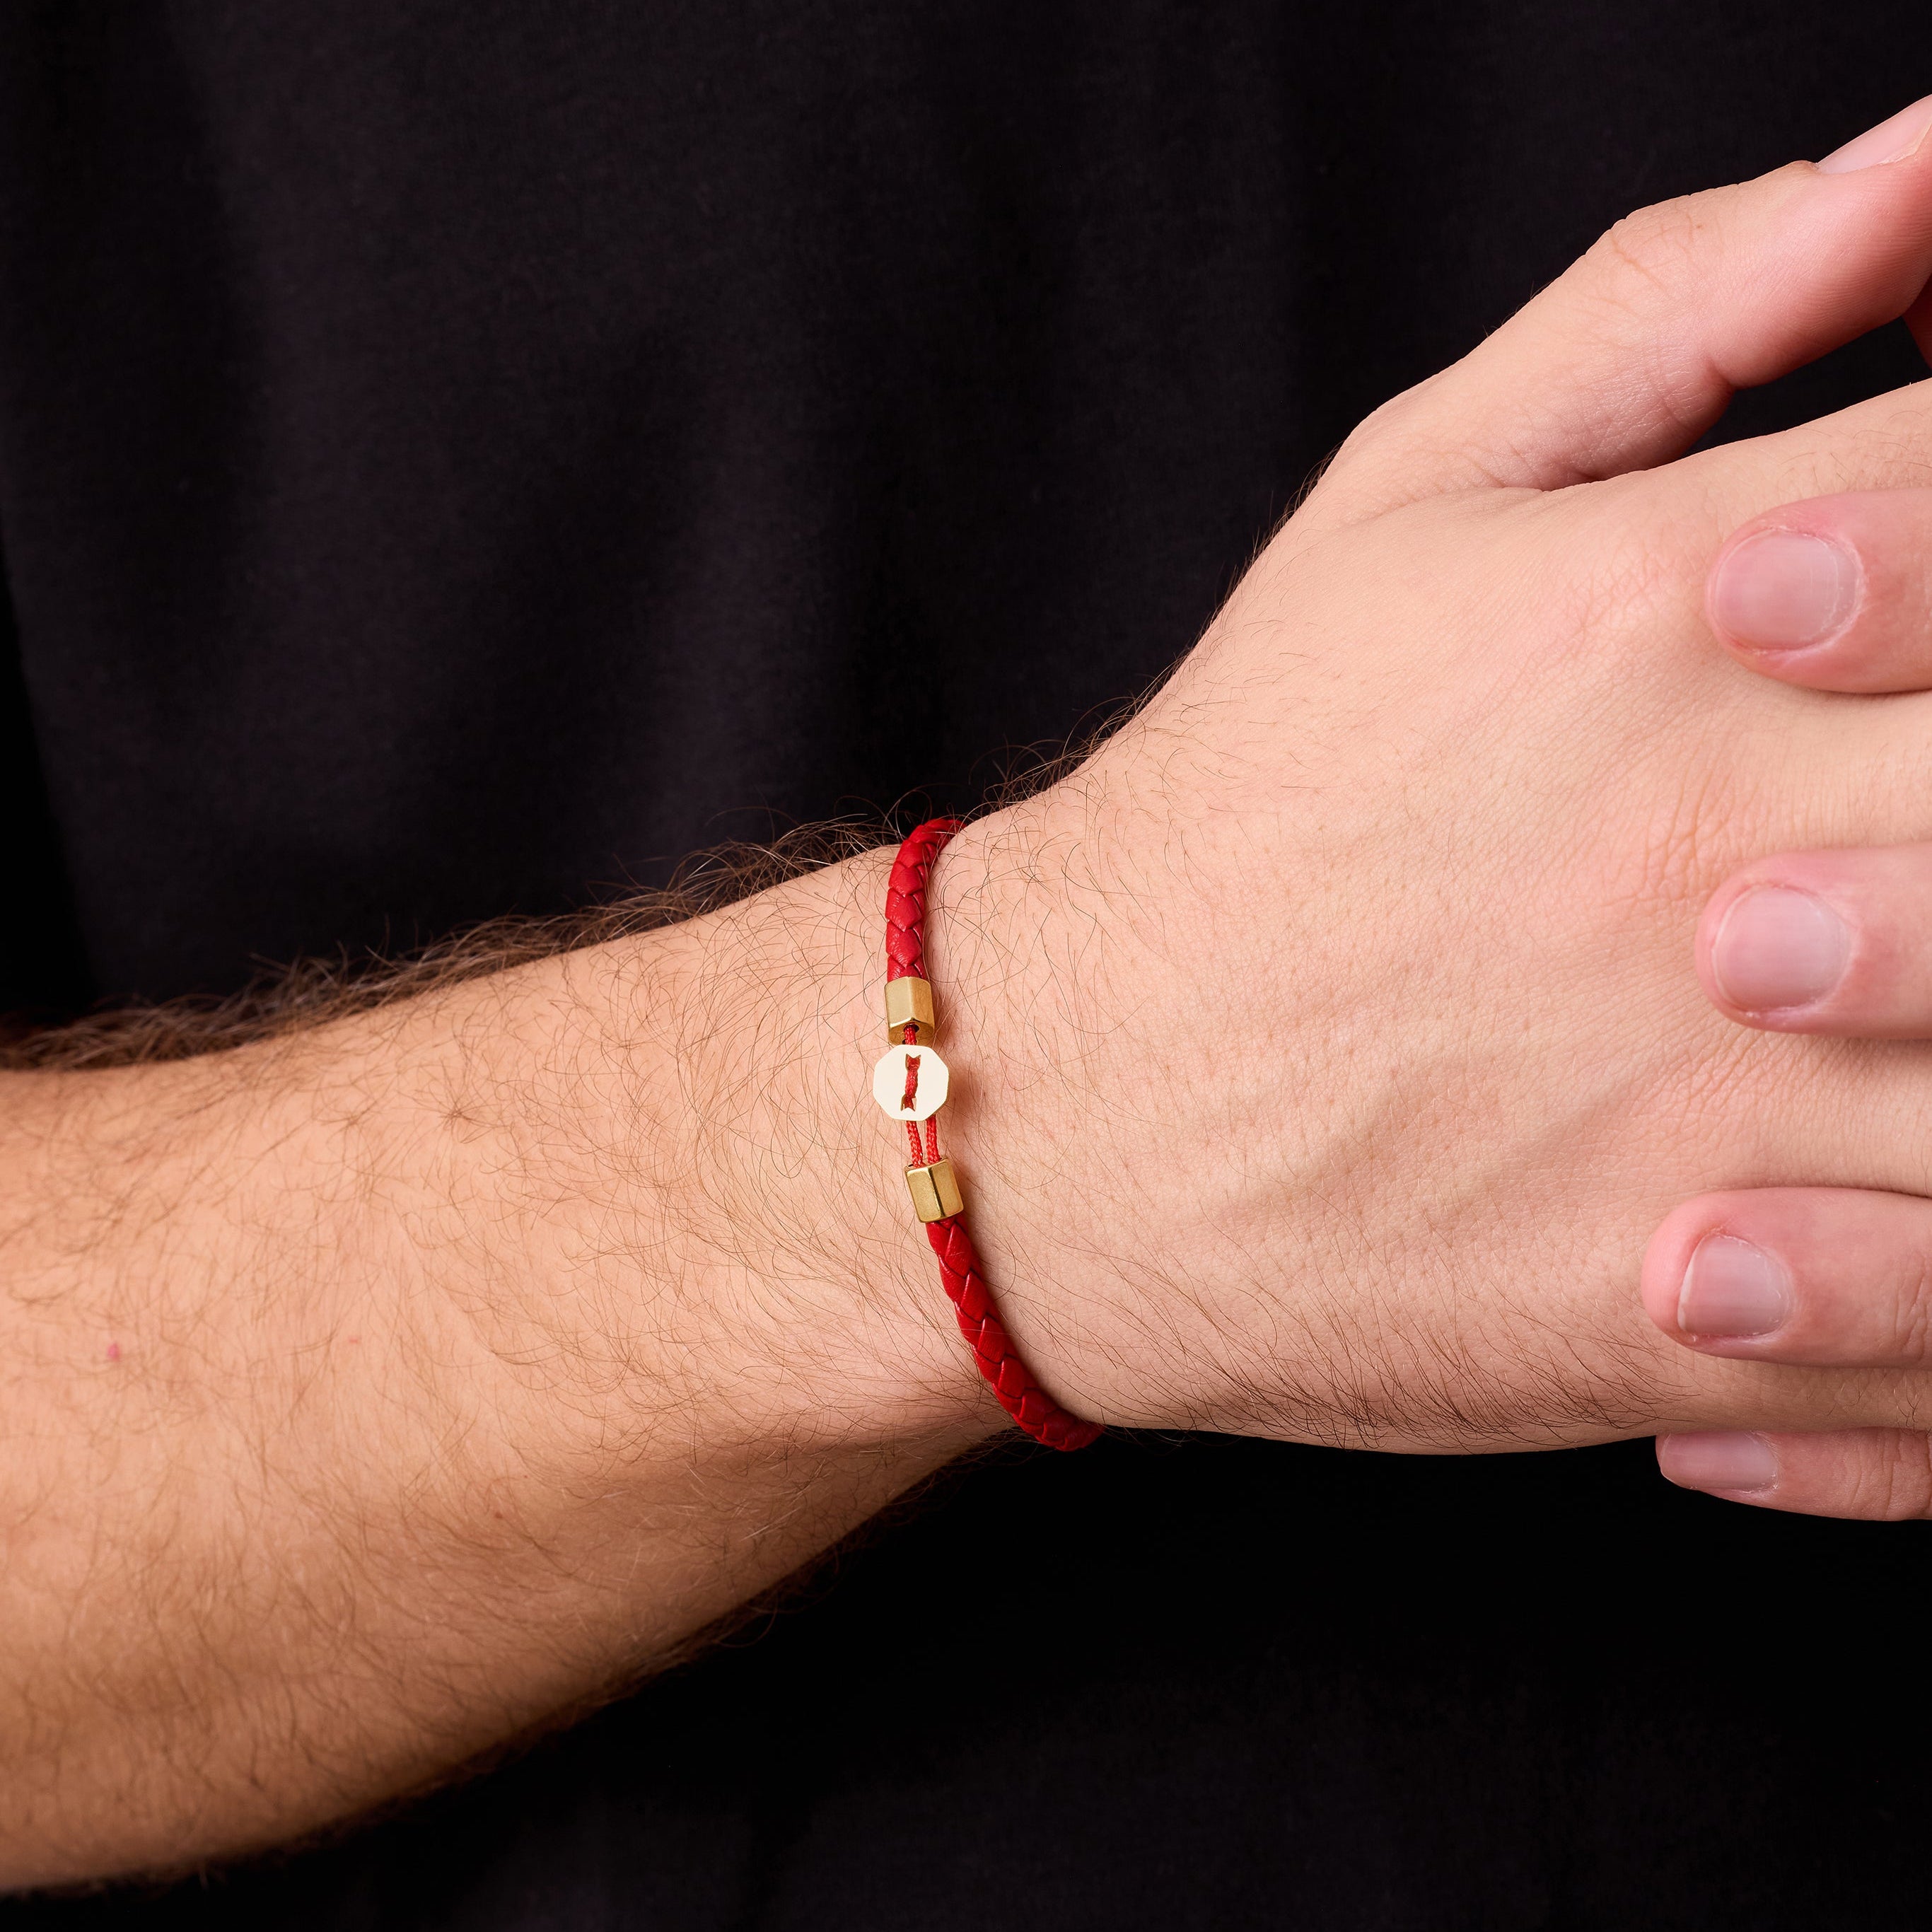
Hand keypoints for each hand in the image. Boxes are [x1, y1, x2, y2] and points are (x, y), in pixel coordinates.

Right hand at [930, 95, 1931, 1457]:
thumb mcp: (1409, 503)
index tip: (1927, 635)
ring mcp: (1731, 1097)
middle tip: (1905, 810)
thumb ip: (1678, 307)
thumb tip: (1919, 161)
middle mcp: (1725, 841)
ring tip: (1891, 981)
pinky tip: (1880, 1181)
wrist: (1060, 1107)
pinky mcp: (1713, 1317)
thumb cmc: (1250, 804)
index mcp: (1677, 603)